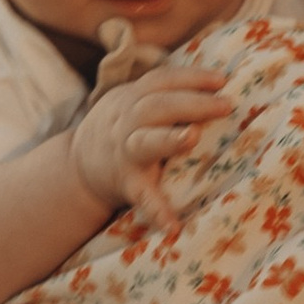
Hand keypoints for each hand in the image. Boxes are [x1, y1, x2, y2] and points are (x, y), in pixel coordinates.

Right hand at [72, 54, 232, 222]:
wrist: (78, 163)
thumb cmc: (124, 126)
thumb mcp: (133, 100)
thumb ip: (165, 92)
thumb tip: (221, 81)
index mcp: (133, 99)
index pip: (162, 81)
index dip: (191, 78)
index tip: (221, 80)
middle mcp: (128, 122)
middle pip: (157, 106)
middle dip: (191, 103)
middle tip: (225, 106)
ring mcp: (127, 154)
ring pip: (145, 142)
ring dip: (169, 139)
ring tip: (192, 137)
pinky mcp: (128, 184)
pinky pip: (142, 197)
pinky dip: (157, 211)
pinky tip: (173, 226)